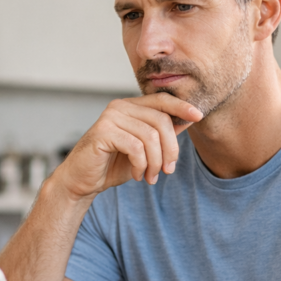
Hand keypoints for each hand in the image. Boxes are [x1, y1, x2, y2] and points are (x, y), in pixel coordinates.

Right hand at [53, 95, 202, 199]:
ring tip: (151, 177)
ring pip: (150, 137)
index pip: (161, 100)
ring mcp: (110, 118)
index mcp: (130, 106)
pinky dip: (141, 165)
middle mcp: (119, 107)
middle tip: (168, 170)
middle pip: (161, 121)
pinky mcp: (103, 133)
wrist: (82, 180)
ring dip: (155, 162)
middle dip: (170, 149)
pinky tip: (137, 174)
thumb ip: (163, 134)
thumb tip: (189, 120)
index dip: (181, 107)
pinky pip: (136, 147)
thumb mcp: (145, 149)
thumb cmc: (113, 164)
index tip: (198, 116)